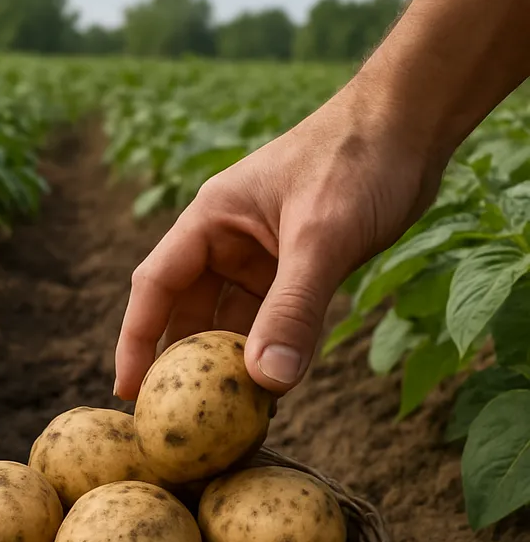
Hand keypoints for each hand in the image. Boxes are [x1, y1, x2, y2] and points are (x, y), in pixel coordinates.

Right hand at [113, 80, 444, 399]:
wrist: (414, 124)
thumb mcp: (322, 237)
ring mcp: (263, 254)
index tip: (127, 391)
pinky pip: (273, 317)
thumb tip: (267, 381)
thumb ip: (293, 307)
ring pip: (232, 318)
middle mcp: (228, 240)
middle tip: (174, 416)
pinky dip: (270, 348)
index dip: (136, 340)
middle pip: (188, 310)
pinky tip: (273, 385)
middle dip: (181, 361)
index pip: (154, 286)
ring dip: (230, 360)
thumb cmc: (357, 158)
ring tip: (223, 413)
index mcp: (210, 220)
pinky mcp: (297, 265)